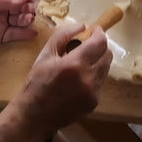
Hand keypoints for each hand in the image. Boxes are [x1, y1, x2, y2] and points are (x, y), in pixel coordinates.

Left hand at [0, 0, 37, 55]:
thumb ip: (4, 1)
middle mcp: (2, 8)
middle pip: (21, 7)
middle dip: (29, 8)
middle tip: (32, 12)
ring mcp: (1, 23)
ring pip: (20, 20)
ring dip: (27, 20)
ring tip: (29, 20)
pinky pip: (14, 35)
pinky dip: (24, 34)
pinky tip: (32, 32)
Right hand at [0, 23, 112, 141]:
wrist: (34, 116)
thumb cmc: (37, 83)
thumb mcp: (45, 54)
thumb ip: (63, 35)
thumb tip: (82, 25)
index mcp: (74, 64)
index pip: (100, 42)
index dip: (99, 33)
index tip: (94, 30)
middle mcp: (87, 79)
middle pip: (107, 54)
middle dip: (99, 47)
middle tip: (87, 47)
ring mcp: (92, 93)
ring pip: (105, 69)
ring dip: (97, 62)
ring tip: (81, 65)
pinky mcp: (94, 103)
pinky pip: (100, 83)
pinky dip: (93, 77)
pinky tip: (79, 81)